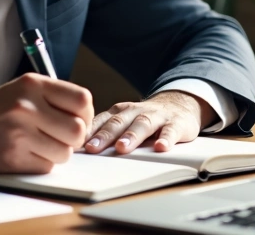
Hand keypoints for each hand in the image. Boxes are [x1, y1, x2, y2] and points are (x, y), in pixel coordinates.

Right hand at [0, 73, 93, 173]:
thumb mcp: (20, 90)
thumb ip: (52, 98)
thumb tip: (86, 117)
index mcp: (32, 84)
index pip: (82, 100)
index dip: (85, 115)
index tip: (77, 121)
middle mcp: (26, 105)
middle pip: (78, 129)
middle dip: (73, 139)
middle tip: (59, 138)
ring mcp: (19, 132)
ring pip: (65, 152)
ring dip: (56, 154)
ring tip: (38, 145)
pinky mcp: (12, 157)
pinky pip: (46, 167)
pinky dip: (40, 164)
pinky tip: (24, 154)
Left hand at [83, 91, 211, 154]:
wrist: (179, 104)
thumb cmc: (144, 119)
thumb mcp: (124, 122)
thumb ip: (106, 132)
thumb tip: (78, 151)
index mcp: (120, 112)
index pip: (102, 121)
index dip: (89, 133)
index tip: (75, 145)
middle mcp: (136, 111)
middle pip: (119, 122)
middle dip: (105, 135)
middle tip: (93, 148)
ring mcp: (157, 116)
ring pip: (143, 124)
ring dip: (132, 135)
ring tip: (122, 148)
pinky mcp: (176, 123)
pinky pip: (171, 130)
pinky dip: (166, 138)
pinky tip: (160, 147)